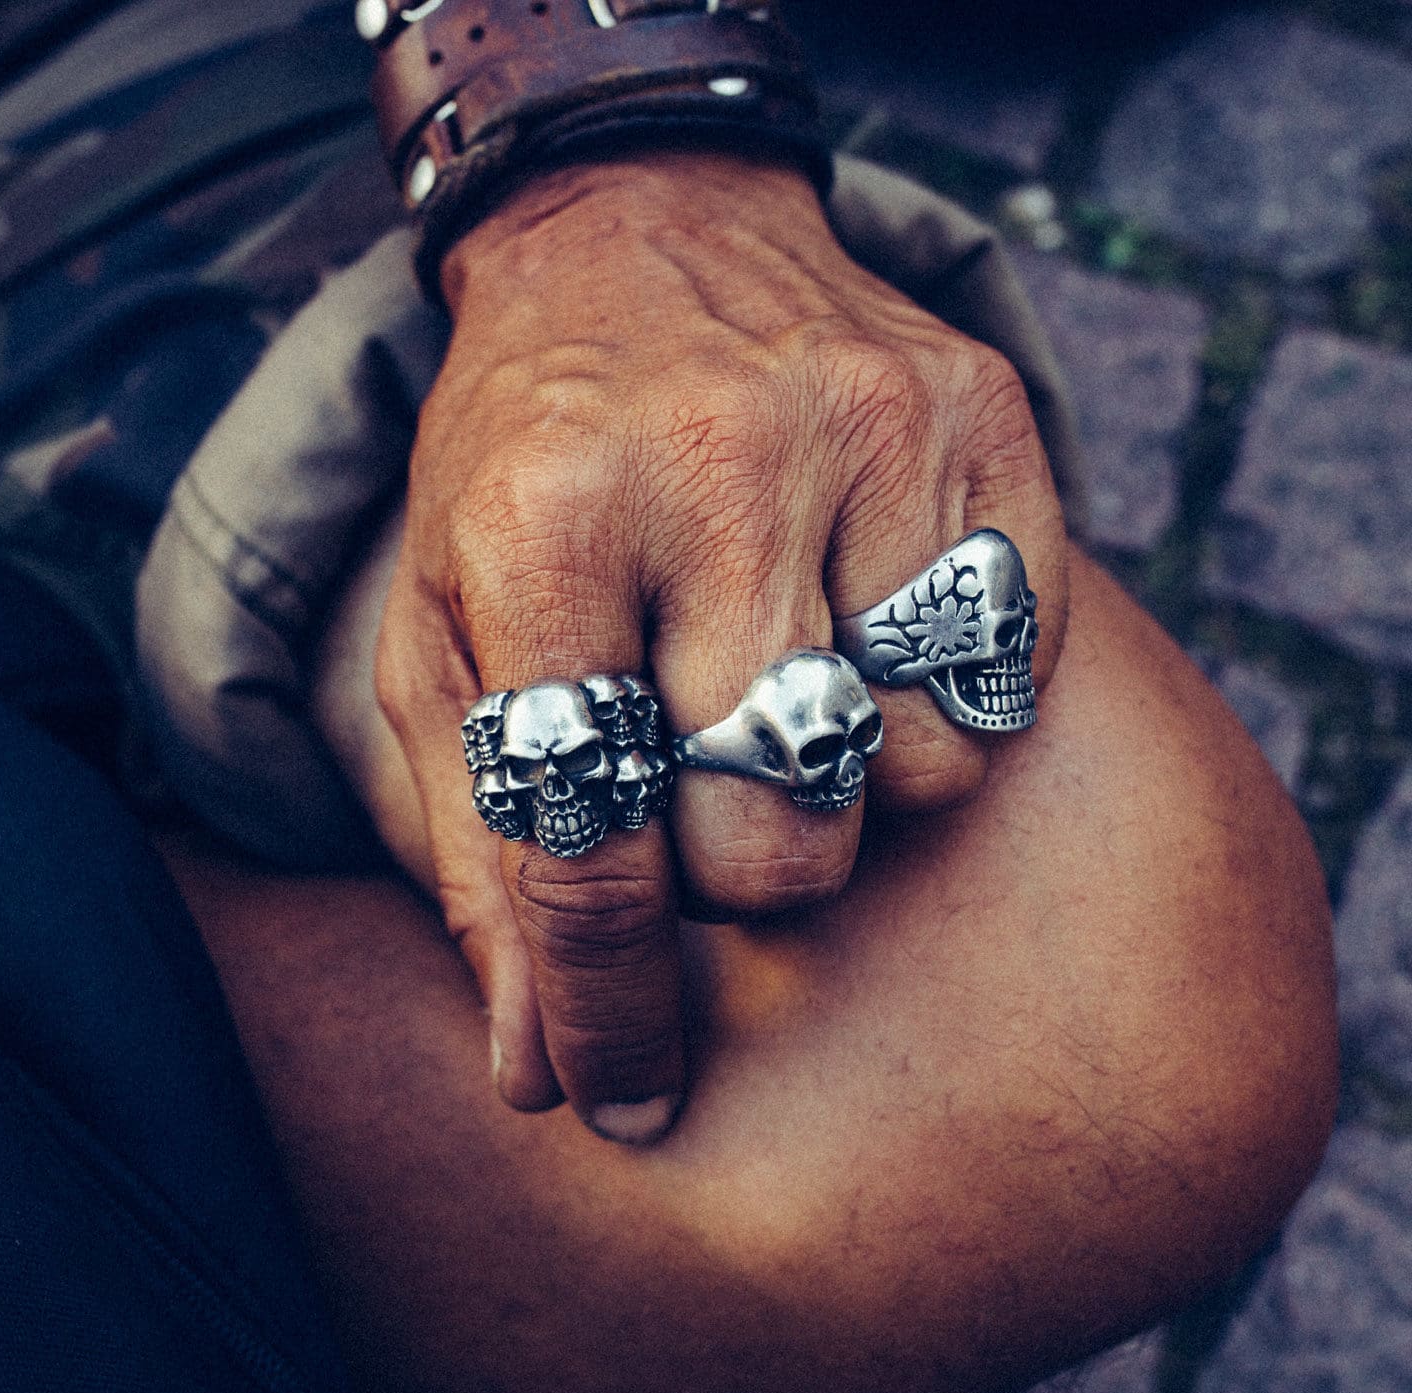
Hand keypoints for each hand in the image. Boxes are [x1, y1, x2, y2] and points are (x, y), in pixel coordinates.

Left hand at [374, 150, 1068, 1140]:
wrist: (630, 234)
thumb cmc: (516, 473)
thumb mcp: (440, 640)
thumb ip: (481, 851)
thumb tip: (543, 1074)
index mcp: (539, 533)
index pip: (586, 842)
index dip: (604, 1006)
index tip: (620, 1103)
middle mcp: (707, 471)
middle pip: (774, 832)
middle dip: (731, 870)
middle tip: (694, 786)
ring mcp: (863, 431)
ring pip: (910, 770)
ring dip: (841, 787)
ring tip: (777, 692)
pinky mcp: (980, 412)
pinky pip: (1006, 666)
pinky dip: (940, 700)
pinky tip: (863, 629)